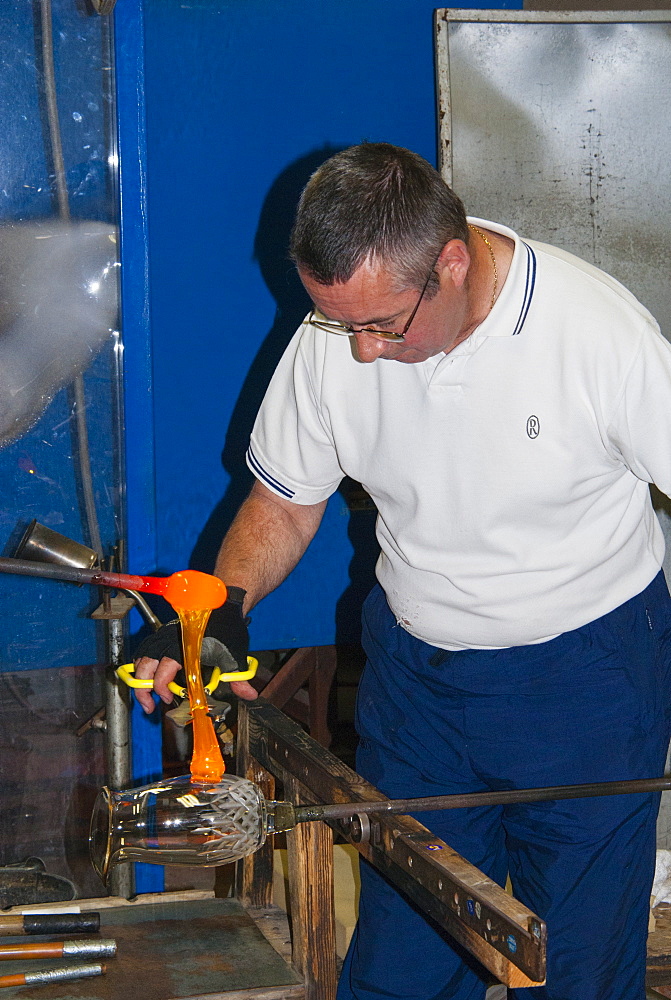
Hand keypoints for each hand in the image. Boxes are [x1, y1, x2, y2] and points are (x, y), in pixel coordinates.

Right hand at [132, 587, 257, 713]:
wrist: (223, 603)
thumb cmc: (228, 627)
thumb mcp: (234, 656)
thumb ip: (238, 678)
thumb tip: (249, 694)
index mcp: (185, 650)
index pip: (163, 673)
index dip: (162, 690)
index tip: (169, 699)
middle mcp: (171, 642)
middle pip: (144, 667)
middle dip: (142, 689)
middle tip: (148, 704)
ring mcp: (165, 636)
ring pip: (141, 657)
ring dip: (140, 676)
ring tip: (145, 691)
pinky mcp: (164, 633)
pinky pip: (146, 648)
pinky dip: (143, 662)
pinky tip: (149, 673)